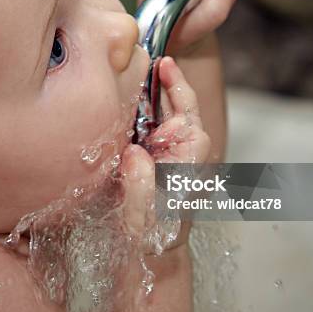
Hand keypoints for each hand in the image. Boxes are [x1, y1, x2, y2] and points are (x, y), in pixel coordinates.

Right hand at [121, 57, 210, 250]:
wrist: (152, 252)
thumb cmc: (151, 236)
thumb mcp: (144, 215)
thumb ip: (141, 185)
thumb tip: (134, 152)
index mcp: (189, 158)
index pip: (189, 113)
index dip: (177, 86)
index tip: (165, 63)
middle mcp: (184, 151)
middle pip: (178, 108)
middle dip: (163, 83)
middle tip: (142, 59)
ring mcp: (172, 153)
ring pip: (163, 116)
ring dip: (149, 96)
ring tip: (127, 74)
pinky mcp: (159, 157)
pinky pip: (151, 128)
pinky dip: (139, 113)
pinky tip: (122, 104)